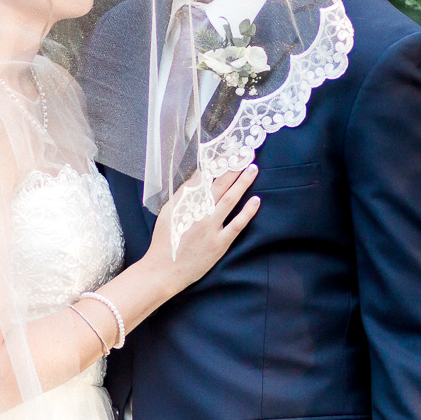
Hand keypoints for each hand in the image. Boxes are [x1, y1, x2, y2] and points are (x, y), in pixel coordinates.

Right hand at [143, 164, 260, 295]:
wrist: (164, 270)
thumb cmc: (165, 240)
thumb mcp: (169, 212)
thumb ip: (184, 194)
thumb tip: (199, 176)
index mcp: (186, 202)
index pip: (205, 176)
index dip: (219, 162)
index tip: (229, 149)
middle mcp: (199, 212)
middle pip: (220, 183)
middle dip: (234, 166)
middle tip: (245, 152)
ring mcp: (211, 227)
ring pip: (230, 199)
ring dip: (242, 182)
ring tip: (252, 167)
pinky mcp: (219, 243)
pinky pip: (237, 224)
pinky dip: (247, 212)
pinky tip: (256, 200)